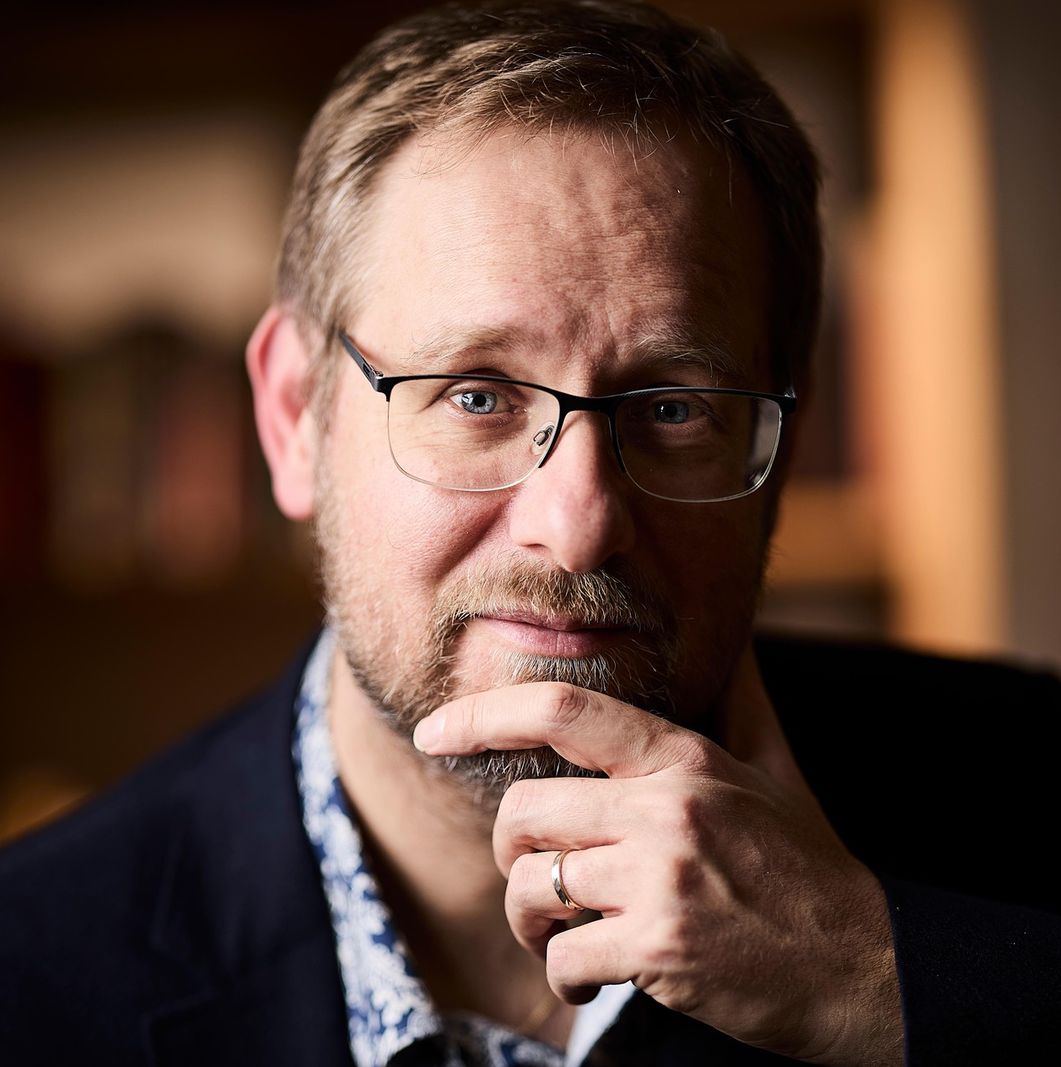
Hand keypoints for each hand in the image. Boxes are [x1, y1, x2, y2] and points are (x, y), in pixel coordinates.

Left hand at [412, 653, 903, 1064]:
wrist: (865, 965)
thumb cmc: (806, 866)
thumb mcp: (775, 769)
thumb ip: (742, 702)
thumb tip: (738, 645)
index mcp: (683, 759)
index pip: (564, 709)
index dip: (484, 713)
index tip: (434, 730)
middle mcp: (667, 806)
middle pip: (525, 809)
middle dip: (512, 852)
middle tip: (536, 879)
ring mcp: (663, 876)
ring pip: (532, 885)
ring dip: (533, 922)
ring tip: (565, 935)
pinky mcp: (661, 947)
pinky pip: (564, 955)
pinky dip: (566, 974)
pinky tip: (596, 978)